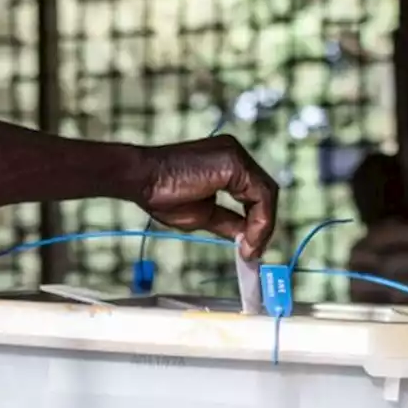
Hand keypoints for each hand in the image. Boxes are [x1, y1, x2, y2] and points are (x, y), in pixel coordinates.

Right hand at [140, 135, 277, 259]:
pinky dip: (260, 220)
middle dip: (263, 226)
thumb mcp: (203, 215)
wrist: (141, 179)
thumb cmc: (162, 194)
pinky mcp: (234, 163)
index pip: (255, 193)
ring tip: (250, 250)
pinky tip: (248, 239)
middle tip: (254, 253)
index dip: (258, 222)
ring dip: (263, 227)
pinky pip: (260, 194)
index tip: (250, 247)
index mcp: (227, 163)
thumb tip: (246, 238)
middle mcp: (235, 154)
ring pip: (266, 194)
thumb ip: (227, 222)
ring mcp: (236, 156)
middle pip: (264, 192)